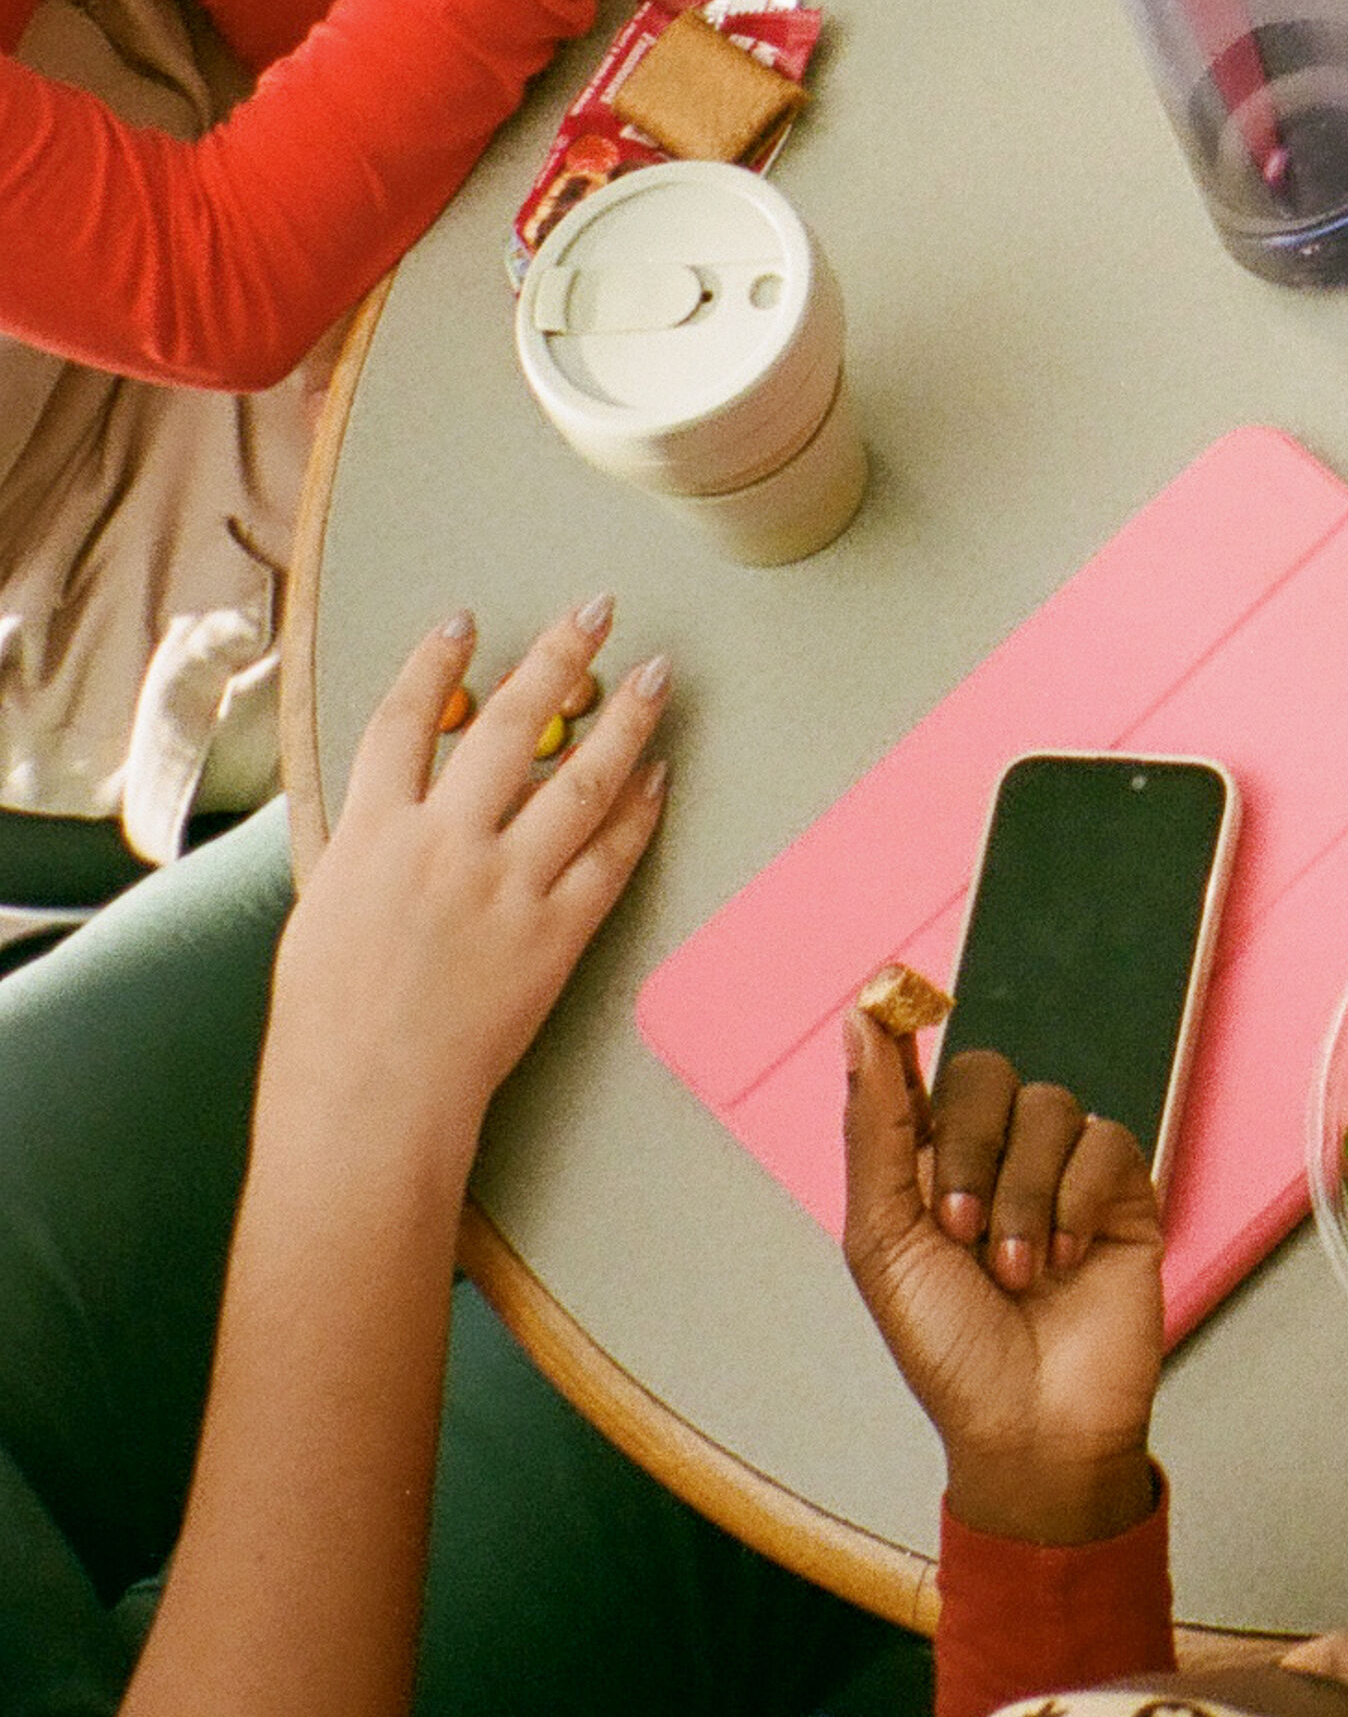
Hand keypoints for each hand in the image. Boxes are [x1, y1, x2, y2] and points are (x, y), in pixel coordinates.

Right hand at [267, 601, 671, 1168]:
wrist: (364, 1104)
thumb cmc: (324, 1029)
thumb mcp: (319, 916)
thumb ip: (363, 854)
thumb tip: (392, 814)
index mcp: (370, 836)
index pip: (402, 722)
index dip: (434, 664)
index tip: (464, 623)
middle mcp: (443, 844)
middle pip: (511, 724)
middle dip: (558, 657)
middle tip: (596, 611)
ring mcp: (504, 886)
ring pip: (580, 779)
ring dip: (625, 720)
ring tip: (656, 675)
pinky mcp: (551, 934)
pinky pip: (608, 858)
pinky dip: (639, 813)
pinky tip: (659, 778)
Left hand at [840, 1007, 1162, 1546]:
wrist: (1030, 1427)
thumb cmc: (947, 1351)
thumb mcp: (884, 1243)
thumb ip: (876, 1128)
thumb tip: (860, 1022)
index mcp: (928, 1167)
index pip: (924, 1073)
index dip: (910, 1039)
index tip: (898, 995)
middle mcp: (996, 1157)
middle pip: (987, 1075)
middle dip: (971, 1150)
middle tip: (961, 1231)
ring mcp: (1063, 1172)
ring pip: (1050, 1107)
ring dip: (1023, 1196)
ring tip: (1018, 1271)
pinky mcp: (1124, 1191)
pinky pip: (1106, 1140)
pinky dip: (1080, 1199)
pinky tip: (1068, 1258)